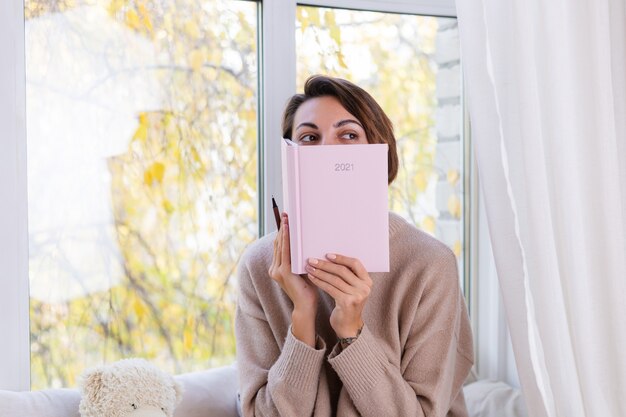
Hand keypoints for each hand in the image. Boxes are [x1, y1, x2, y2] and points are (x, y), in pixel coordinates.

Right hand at [268, 214, 318, 345]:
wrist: (306, 307)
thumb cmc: (308, 289)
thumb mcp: (304, 270)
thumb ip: (302, 258)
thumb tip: (309, 243)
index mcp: (278, 268)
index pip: (280, 246)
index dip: (282, 232)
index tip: (286, 220)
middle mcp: (275, 268)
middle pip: (278, 243)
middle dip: (282, 228)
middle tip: (286, 214)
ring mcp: (278, 270)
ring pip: (281, 246)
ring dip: (284, 232)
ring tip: (287, 219)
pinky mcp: (283, 273)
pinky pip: (286, 253)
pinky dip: (287, 241)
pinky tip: (290, 232)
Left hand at [305, 254, 371, 337]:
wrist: (348, 326)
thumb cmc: (348, 305)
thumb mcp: (353, 289)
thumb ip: (349, 277)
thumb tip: (331, 259)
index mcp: (367, 281)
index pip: (355, 263)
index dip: (341, 258)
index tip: (327, 255)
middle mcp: (364, 288)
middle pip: (342, 271)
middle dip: (325, 264)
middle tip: (312, 260)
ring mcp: (357, 296)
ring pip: (335, 279)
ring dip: (320, 272)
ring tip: (310, 268)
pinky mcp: (347, 303)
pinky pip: (330, 288)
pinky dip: (319, 282)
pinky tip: (312, 278)